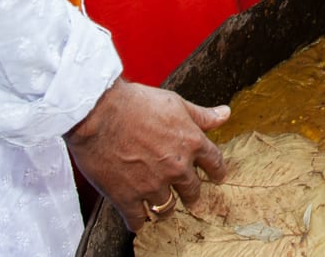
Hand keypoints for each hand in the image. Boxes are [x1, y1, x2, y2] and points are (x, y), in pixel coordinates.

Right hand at [65, 79, 230, 230]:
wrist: (99, 113)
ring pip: (167, 206)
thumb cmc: (136, 103)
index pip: (214, 163)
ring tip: (162, 205)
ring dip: (165, 206)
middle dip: (192, 193)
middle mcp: (176, 167)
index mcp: (191, 143)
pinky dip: (140, 221)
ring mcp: (152, 184)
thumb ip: (201, 115)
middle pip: (192, 190)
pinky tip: (139, 219)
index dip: (217, 171)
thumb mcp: (175, 103)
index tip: (218, 177)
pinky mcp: (127, 197)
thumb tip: (225, 114)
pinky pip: (138, 219)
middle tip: (190, 195)